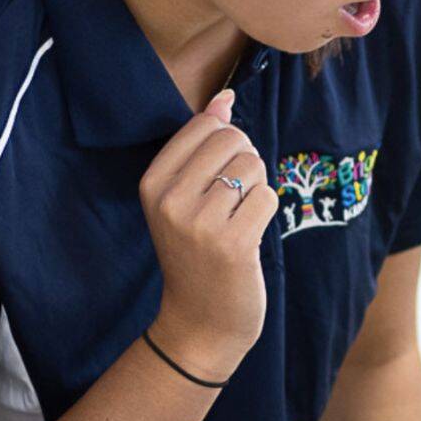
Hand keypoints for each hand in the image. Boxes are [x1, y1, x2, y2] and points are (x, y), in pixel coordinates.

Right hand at [139, 89, 277, 381]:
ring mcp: (199, 223)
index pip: (205, 125)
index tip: (218, 178)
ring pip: (254, 166)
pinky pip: (268, 196)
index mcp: (152, 182)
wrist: (200, 322)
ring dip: (258, 189)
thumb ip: (202, 146)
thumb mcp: (184, 198)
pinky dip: (268, 212)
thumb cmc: (198, 253)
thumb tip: (224, 98)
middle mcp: (169, 200)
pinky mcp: (232, 243)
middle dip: (246, 164)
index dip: (226, 144)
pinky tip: (250, 236)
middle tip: (234, 201)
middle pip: (234, 140)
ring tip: (240, 219)